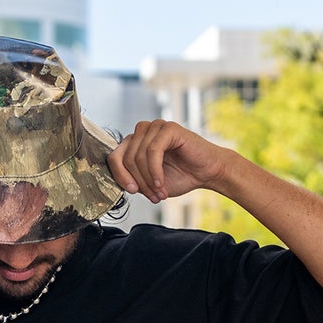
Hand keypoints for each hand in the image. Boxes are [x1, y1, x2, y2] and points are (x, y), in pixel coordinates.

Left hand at [107, 121, 228, 203]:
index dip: (120, 176)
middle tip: (152, 196)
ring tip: (159, 191)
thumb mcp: (150, 182)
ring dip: (148, 178)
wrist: (207, 173)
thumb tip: (122, 182)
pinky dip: (155, 171)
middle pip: (125, 157)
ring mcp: (155, 127)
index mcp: (135, 142)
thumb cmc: (181, 175)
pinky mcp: (168, 128)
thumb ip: (133, 179)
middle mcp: (143, 131)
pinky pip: (153, 151)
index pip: (114, 156)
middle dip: (138, 181)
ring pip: (138, 155)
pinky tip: (162, 183)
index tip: (132, 191)